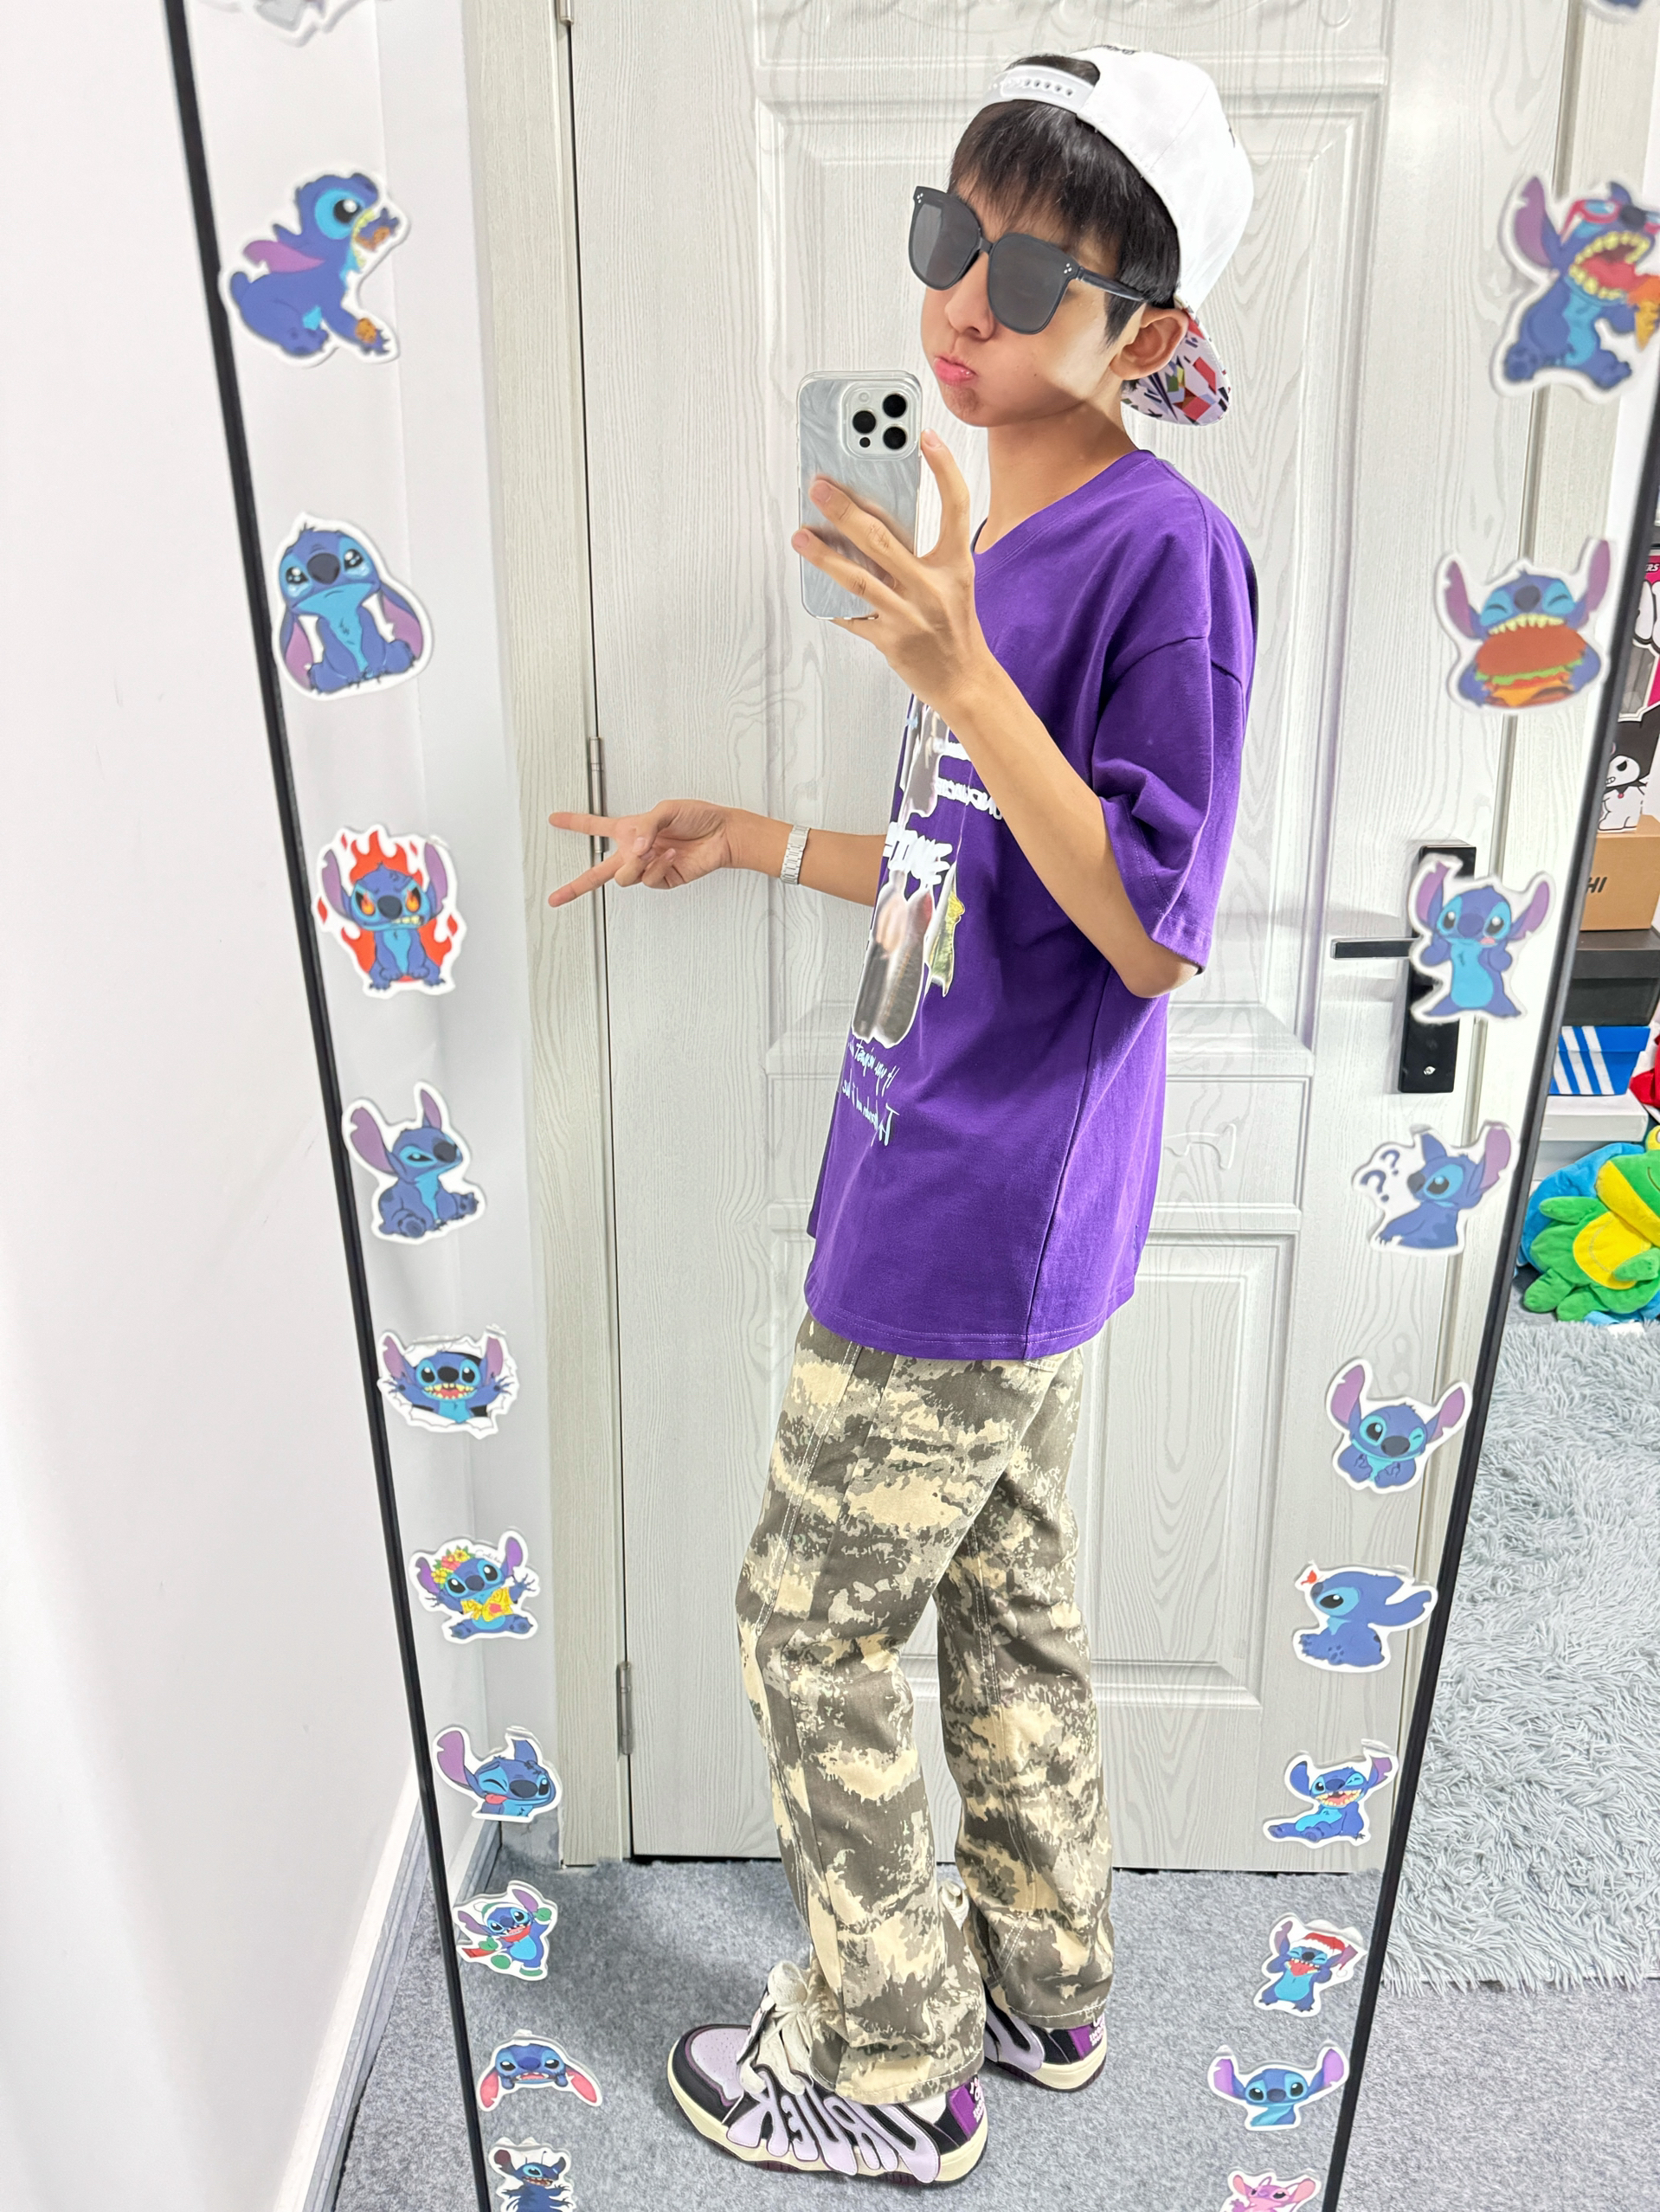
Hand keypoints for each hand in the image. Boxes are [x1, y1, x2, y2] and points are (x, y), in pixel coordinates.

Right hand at [546, 799, 734, 905]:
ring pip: (623, 877)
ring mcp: (647, 868)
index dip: (574, 823)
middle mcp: (635, 851)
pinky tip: (671, 855)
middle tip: (555, 898)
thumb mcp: (666, 811)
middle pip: (597, 871)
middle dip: (574, 886)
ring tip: (656, 850)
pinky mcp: (662, 880)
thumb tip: (634, 849)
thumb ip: (645, 828)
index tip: (554, 819)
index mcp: (630, 830)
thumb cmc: (697, 818)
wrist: (722, 835)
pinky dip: (658, 866)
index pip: (595, 827)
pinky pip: (647, 879)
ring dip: (637, 863)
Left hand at [793, 430, 999, 713]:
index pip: (954, 507)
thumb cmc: (956, 628)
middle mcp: (932, 587)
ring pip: (857, 578)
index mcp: (955, 565)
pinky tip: (814, 587)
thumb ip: (922, 554)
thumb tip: (873, 523)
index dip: (942, 469)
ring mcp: (910, 615)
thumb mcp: (953, 582)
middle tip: (820, 487)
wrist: (966, 681)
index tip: (924, 437)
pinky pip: (853, 616)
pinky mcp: (890, 641)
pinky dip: (832, 602)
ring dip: (824, 555)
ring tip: (801, 535)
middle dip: (845, 509)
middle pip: (882, 539)